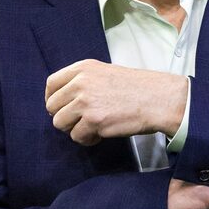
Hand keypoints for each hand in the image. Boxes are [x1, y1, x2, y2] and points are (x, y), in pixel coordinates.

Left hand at [45, 61, 187, 144]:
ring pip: (60, 123)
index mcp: (83, 68)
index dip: (52, 99)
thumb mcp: (105, 73)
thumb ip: (83, 82)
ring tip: (91, 129)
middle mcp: (81, 83)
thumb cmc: (136, 88)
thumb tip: (65, 101)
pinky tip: (100, 135)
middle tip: (80, 122)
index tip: (61, 108)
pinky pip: (77, 136)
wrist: (157, 99)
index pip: (52, 84)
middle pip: (53, 106)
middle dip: (64, 118)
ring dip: (74, 130)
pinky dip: (87, 139)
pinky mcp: (94, 121)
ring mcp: (86, 102)